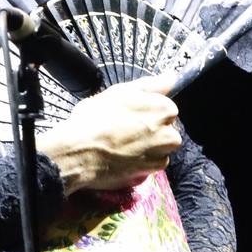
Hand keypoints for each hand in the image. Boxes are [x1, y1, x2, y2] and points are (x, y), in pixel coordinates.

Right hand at [37, 76, 180, 195]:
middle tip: (124, 129)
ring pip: (159, 148)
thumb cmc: (96, 117)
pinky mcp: (150, 173)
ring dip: (146, 146)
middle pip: (165, 130)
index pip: (165, 108)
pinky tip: (122, 157)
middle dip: (149, 130)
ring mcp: (161, 156)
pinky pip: (151, 164)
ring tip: (121, 144)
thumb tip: (172, 78)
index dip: (146, 111)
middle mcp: (170, 134)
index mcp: (165, 109)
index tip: (129, 114)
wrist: (79, 151)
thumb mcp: (122, 91)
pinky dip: (140, 162)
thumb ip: (152, 85)